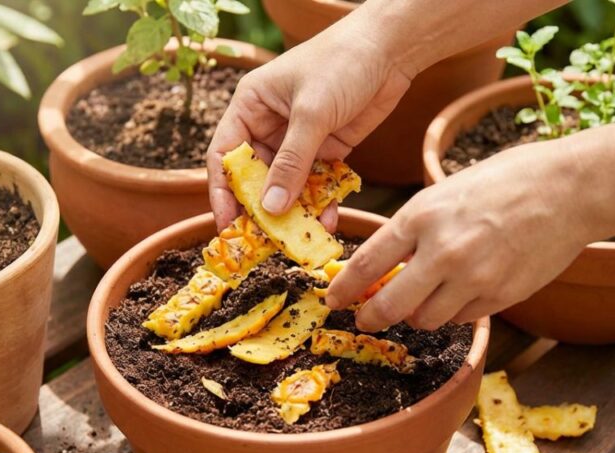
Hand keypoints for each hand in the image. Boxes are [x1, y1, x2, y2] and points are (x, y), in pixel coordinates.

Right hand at [206, 14, 414, 229]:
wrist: (391, 49)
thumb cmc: (341, 63)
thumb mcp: (311, 113)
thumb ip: (291, 163)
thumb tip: (270, 208)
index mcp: (251, 106)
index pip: (225, 155)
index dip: (223, 191)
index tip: (228, 224)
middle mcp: (269, 124)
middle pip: (256, 176)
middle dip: (261, 208)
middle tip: (264, 241)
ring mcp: (300, 139)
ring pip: (287, 185)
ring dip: (293, 211)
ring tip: (298, 239)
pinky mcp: (328, 149)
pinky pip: (317, 184)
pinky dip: (321, 203)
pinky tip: (327, 222)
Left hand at [326, 141, 600, 330]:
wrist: (568, 188)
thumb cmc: (506, 180)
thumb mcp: (446, 191)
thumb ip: (415, 228)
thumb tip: (385, 263)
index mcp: (422, 216)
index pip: (367, 263)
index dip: (344, 288)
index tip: (333, 299)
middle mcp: (442, 251)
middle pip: (389, 306)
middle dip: (370, 317)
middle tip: (365, 318)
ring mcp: (473, 278)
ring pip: (425, 320)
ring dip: (417, 314)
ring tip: (423, 298)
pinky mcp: (500, 296)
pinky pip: (462, 318)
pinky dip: (454, 312)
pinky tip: (463, 291)